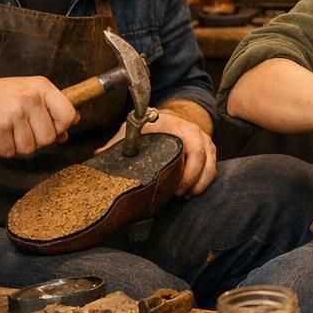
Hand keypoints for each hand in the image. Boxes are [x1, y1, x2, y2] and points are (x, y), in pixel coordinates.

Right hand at [0, 74, 78, 159]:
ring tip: (4, 131)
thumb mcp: (25, 93)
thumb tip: (66, 133)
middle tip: (17, 131)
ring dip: (15, 146)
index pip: (69, 114)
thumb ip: (48, 110)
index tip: (48, 129)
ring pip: (30, 149)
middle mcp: (31, 98)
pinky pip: (9, 153)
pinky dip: (0, 150)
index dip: (60, 128)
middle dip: (34, 141)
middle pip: (49, 138)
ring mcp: (15, 113)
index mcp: (42, 87)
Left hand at [98, 110, 217, 196]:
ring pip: (211, 166)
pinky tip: (191, 192)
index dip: (187, 171)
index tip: (175, 187)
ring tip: (185, 196)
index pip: (192, 148)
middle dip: (193, 181)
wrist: (168, 115)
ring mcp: (205, 141)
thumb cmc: (151, 125)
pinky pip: (212, 168)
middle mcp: (195, 132)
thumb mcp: (134, 130)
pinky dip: (204, 182)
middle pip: (204, 160)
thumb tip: (99, 154)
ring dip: (200, 184)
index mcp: (178, 127)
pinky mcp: (209, 150)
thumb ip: (118, 142)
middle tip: (178, 195)